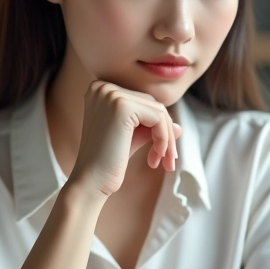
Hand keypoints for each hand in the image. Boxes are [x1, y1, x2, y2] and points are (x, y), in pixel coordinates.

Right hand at [68, 79, 182, 197]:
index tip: (162, 152)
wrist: (91, 182)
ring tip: (164, 162)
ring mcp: (111, 94)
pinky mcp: (122, 106)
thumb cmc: (108, 162)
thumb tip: (178, 126)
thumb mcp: (132, 138)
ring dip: (167, 139)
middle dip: (165, 133)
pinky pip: (159, 118)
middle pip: (152, 104)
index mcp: (101, 90)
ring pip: (159, 111)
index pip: (143, 102)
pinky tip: (157, 157)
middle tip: (168, 161)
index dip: (158, 126)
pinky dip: (164, 139)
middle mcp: (103, 87)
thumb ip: (152, 127)